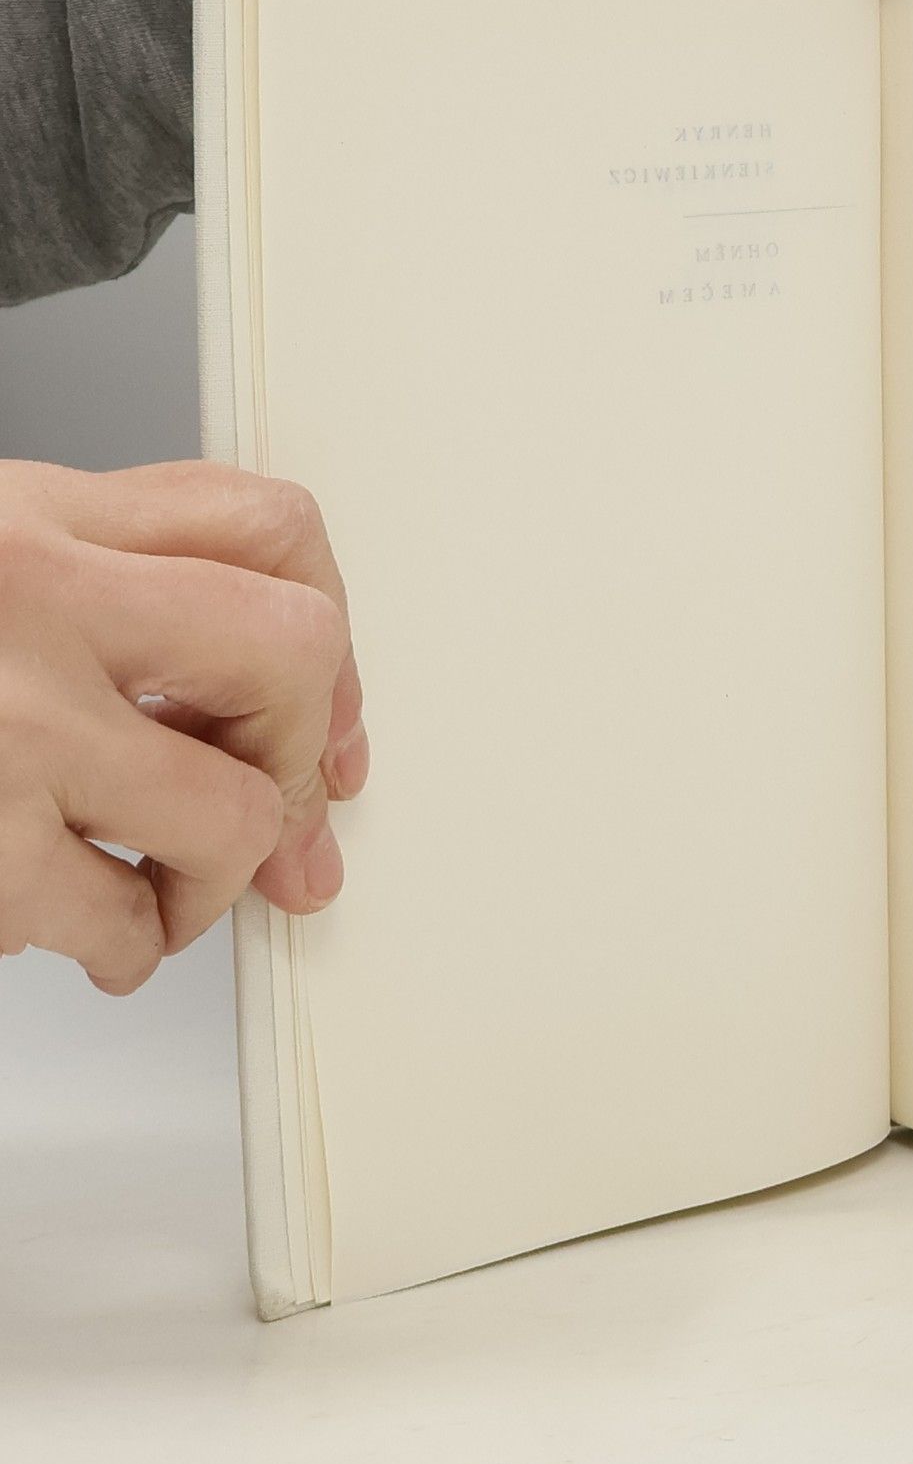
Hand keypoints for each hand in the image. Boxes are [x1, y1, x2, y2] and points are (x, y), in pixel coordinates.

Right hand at [0, 461, 365, 993]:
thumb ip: (96, 600)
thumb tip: (245, 710)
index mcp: (33, 518)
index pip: (265, 526)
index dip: (327, 624)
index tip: (330, 706)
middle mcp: (32, 598)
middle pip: (291, 648)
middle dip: (298, 748)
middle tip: (280, 811)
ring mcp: (10, 722)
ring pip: (232, 808)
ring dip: (217, 874)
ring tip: (164, 892)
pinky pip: (116, 917)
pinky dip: (120, 945)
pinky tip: (94, 935)